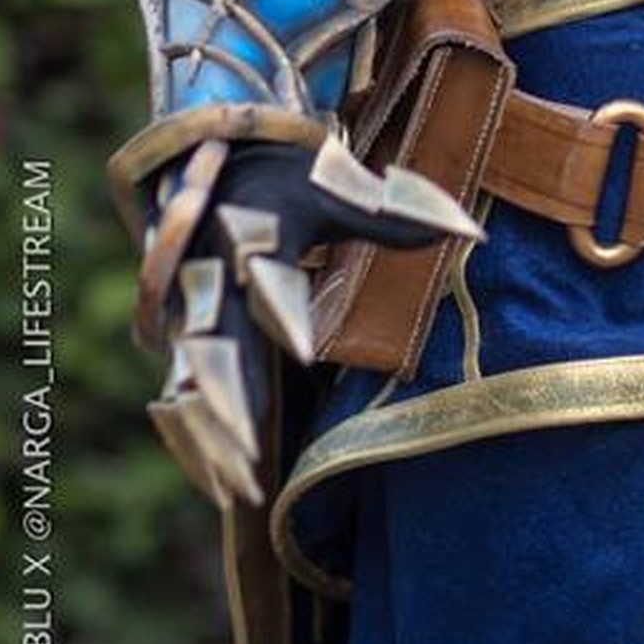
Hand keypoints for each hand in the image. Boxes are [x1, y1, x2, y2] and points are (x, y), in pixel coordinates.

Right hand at [148, 136, 481, 508]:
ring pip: (191, 383)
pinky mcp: (175, 332)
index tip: (308, 353)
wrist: (214, 153)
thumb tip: (469, 233)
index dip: (284, 316)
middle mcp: (205, 278)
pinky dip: (195, 436)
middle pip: (214, 351)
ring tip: (241, 491)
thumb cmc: (285, 176)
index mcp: (247, 237)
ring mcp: (182, 310)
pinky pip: (181, 390)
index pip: (264, 282)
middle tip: (255, 465)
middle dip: (232, 409)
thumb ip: (391, 217)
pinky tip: (219, 481)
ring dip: (212, 438)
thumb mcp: (335, 189)